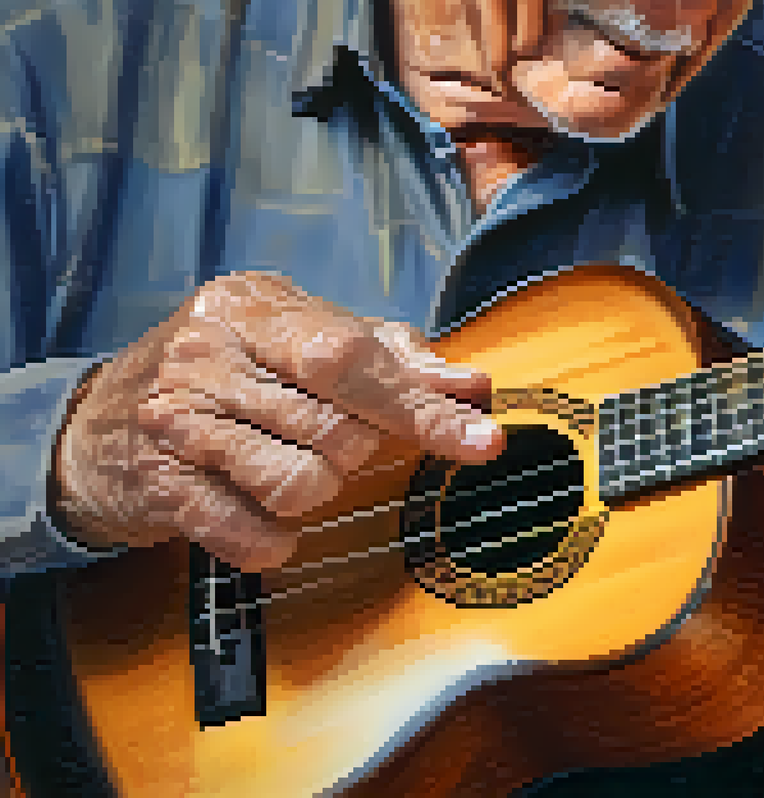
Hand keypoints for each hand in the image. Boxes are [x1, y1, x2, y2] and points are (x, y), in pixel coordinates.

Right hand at [52, 272, 506, 571]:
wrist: (97, 424)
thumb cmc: (232, 375)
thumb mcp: (306, 342)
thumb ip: (392, 359)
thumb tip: (472, 386)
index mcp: (256, 308)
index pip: (353, 360)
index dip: (423, 407)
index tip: (483, 440)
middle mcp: (209, 355)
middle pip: (336, 428)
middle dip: (356, 449)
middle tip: (328, 437)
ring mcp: (176, 422)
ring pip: (300, 484)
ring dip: (316, 490)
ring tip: (289, 466)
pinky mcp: (160, 489)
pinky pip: (251, 534)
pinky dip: (274, 538)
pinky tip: (262, 515)